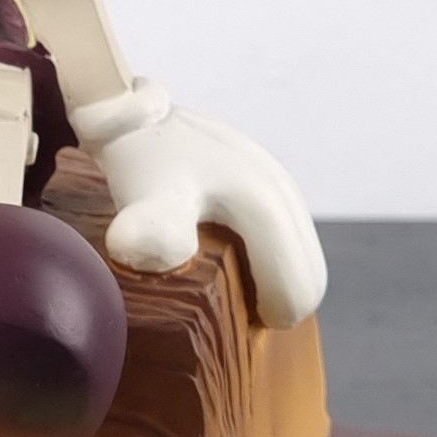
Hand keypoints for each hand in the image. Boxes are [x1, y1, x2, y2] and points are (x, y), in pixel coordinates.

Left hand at [69, 79, 327, 327]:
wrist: (128, 112)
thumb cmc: (140, 162)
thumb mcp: (145, 200)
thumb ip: (156, 232)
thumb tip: (160, 255)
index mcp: (268, 205)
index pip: (297, 289)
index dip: (268, 319)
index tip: (227, 324)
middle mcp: (283, 192)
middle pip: (307, 275)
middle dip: (277, 303)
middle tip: (227, 315)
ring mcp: (277, 182)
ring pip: (297, 257)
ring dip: (272, 283)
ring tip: (224, 293)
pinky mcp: (264, 180)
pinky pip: (281, 236)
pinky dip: (266, 260)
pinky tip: (223, 262)